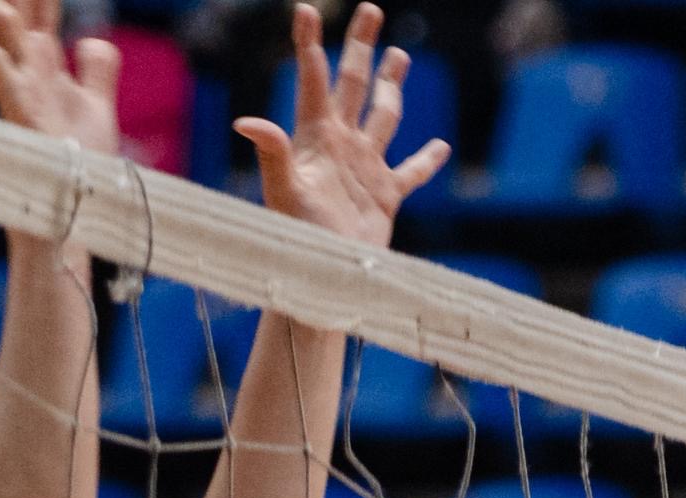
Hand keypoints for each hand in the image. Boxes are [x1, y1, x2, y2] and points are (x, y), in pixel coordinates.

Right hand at [0, 0, 119, 161]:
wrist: (84, 194)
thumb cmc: (86, 157)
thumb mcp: (98, 105)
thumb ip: (98, 69)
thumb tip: (90, 40)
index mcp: (49, 65)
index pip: (41, 14)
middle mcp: (34, 69)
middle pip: (18, 14)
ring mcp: (25, 85)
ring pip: (6, 28)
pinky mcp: (19, 106)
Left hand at [236, 3, 448, 250]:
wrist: (321, 282)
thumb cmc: (297, 241)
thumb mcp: (283, 193)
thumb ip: (272, 153)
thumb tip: (245, 121)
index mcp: (316, 138)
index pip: (313, 79)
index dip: (310, 43)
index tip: (306, 8)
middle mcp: (341, 145)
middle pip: (354, 83)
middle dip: (361, 46)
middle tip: (370, 9)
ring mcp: (364, 169)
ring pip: (384, 116)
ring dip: (391, 86)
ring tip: (399, 55)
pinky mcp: (385, 197)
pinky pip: (410, 172)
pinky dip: (426, 160)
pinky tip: (440, 146)